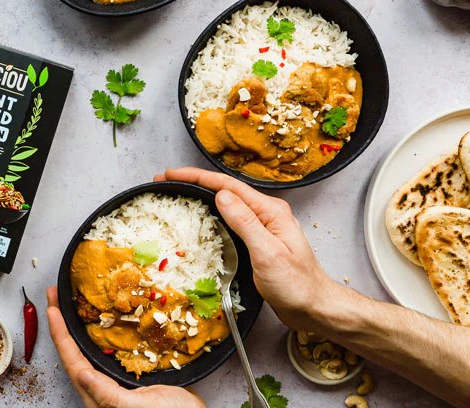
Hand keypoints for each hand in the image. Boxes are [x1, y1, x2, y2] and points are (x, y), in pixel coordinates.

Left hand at [46, 287, 206, 407]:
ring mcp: (116, 382)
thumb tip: (83, 375)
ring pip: (90, 350)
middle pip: (75, 352)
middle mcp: (103, 389)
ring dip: (79, 325)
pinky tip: (106, 320)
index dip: (60, 335)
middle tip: (55, 297)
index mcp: (99, 399)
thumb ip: (109, 395)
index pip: (73, 362)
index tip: (52, 309)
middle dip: (64, 324)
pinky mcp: (131, 376)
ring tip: (72, 304)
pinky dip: (104, 332)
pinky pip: (110, 351)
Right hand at [154, 167, 338, 330]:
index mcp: (269, 210)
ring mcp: (261, 226)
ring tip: (176, 193)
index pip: (228, 186)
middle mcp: (265, 213)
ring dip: (200, 196)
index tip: (172, 174)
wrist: (314, 307)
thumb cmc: (297, 284)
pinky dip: (209, 214)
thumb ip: (245, 223)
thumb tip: (221, 196)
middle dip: (194, 182)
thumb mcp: (268, 253)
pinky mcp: (256, 240)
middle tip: (166, 180)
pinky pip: (228, 220)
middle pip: (224, 190)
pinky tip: (199, 216)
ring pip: (225, 203)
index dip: (197, 177)